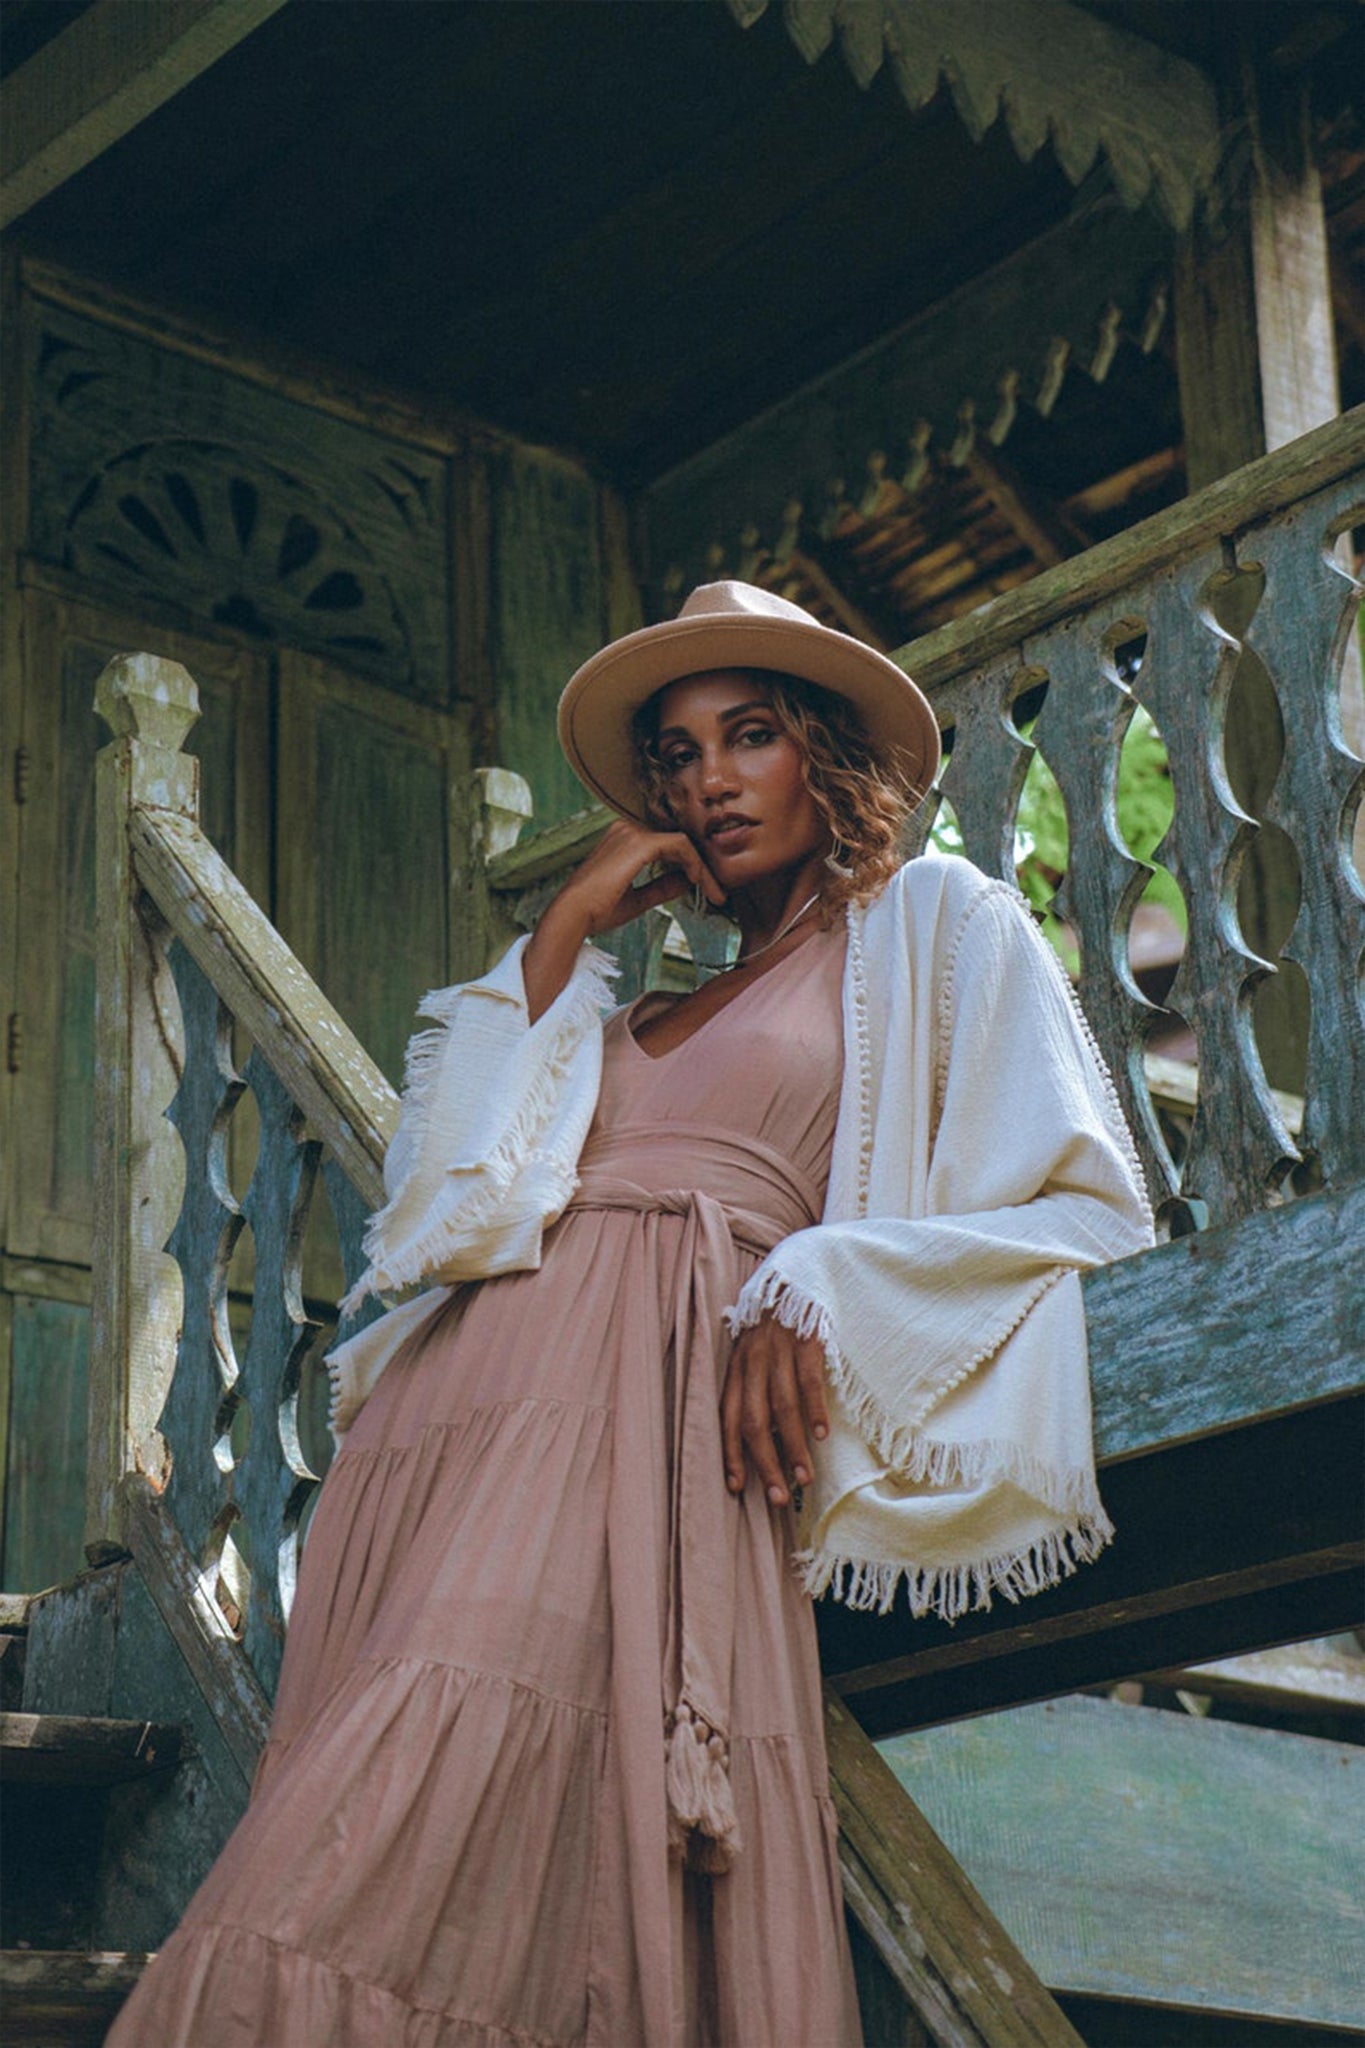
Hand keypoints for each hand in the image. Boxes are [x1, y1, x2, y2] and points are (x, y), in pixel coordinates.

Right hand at [554, 817, 725, 937]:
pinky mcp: (639, 843)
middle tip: (718, 893)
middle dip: (701, 867)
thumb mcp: (638, 898)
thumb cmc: (597, 911)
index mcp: (622, 839)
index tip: (706, 891)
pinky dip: (694, 864)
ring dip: (702, 869)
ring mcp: (632, 833)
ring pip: (683, 843)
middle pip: (677, 842)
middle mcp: (627, 829)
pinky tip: (700, 883)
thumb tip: (688, 881)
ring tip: (715, 893)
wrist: (573, 915)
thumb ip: (662, 887)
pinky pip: (680, 846)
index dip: (689, 866)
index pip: (666, 846)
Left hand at [720, 1312, 828, 1507]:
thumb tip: (763, 1436)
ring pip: (781, 1407)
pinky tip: (822, 1435)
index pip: (727, 1417)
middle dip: (764, 1463)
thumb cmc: (777, 1320)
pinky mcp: (805, 1339)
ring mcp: (778, 1350)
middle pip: (752, 1420)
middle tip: (779, 1496)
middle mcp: (752, 1361)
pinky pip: (807, 1380)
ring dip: (793, 1446)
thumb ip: (753, 1385)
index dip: (730, 1454)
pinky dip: (814, 1409)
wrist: (799, 1271)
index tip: (737, 1487)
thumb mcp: (755, 1350)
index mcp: (737, 1367)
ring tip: (805, 1476)